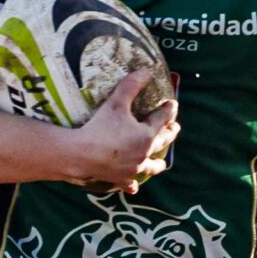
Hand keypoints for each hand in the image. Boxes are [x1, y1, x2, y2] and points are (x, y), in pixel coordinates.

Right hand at [64, 69, 180, 194]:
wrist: (81, 155)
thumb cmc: (100, 128)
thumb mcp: (116, 103)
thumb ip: (131, 86)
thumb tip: (146, 71)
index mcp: (146, 135)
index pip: (162, 120)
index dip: (169, 110)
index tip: (172, 104)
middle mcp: (144, 153)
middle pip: (161, 143)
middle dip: (169, 134)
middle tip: (174, 128)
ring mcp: (133, 169)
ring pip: (151, 167)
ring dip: (157, 163)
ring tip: (162, 163)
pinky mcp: (121, 179)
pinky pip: (130, 183)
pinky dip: (133, 184)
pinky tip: (134, 187)